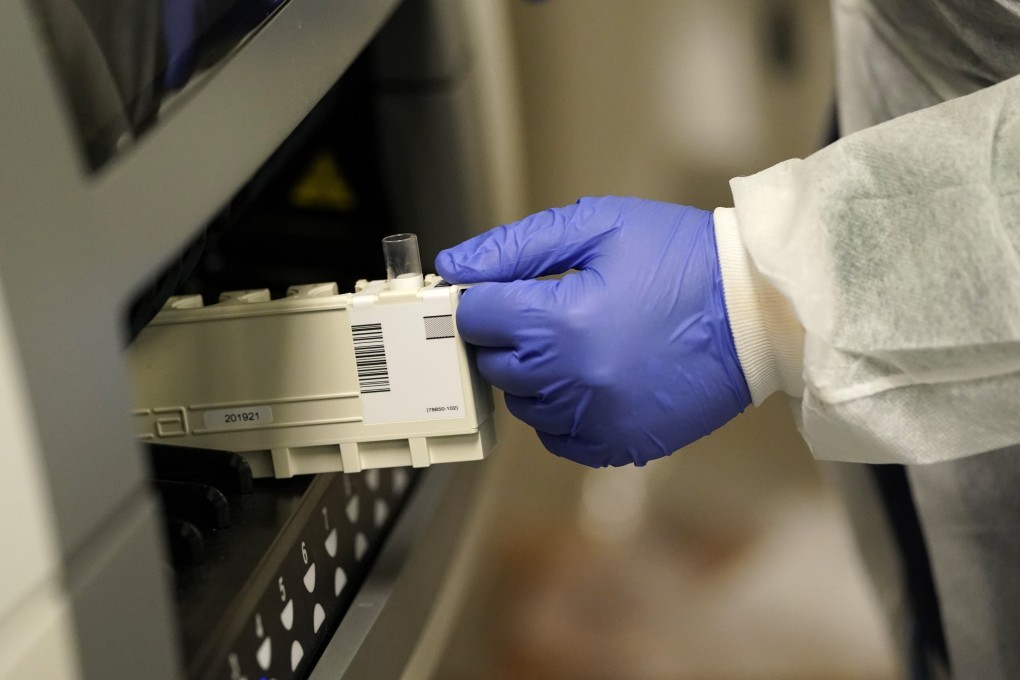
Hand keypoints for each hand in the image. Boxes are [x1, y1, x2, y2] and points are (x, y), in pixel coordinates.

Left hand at [436, 196, 750, 466]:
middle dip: (506, 334)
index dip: (483, 298)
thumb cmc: (679, 258)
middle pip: (492, 363)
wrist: (756, 310)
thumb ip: (516, 247)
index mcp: (561, 321)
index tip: (504, 290)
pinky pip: (556, 437)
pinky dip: (560, 410)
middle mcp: (571, 380)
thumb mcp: (598, 226)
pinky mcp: (619, 444)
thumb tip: (454, 265)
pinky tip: (590, 377)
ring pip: (521, 402)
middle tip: (544, 309)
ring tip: (575, 341)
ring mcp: (595, 419)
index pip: (475, 317)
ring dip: (532, 373)